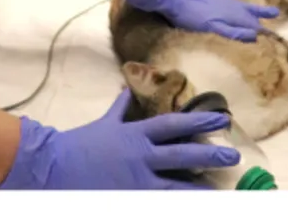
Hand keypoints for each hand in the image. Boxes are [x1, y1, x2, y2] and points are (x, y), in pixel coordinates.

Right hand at [0, 90, 238, 189]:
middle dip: (209, 154)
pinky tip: (190, 203)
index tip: (221, 118)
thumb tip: (126, 87)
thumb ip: (120, 109)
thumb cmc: (80, 144)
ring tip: (221, 193)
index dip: (199, 122)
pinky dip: (173, 202)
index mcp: (135, 135)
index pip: (173, 126)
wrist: (54, 168)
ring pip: (176, 188)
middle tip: (233, 154)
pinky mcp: (130, 199)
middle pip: (182, 156)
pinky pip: (158, 202)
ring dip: (199, 189)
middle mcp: (140, 158)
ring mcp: (136, 182)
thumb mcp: (103, 123)